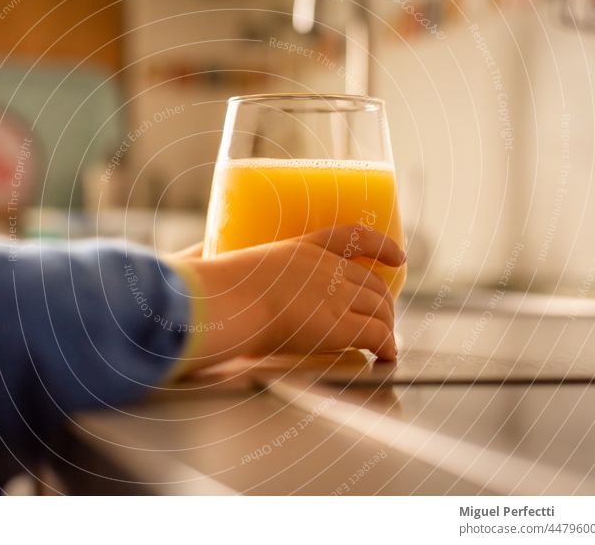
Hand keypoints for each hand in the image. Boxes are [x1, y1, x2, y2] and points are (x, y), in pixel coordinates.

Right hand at [168, 225, 405, 374]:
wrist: (227, 302)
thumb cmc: (214, 288)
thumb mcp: (223, 263)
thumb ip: (221, 262)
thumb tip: (195, 261)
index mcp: (301, 249)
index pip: (353, 236)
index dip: (381, 245)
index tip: (399, 254)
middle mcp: (327, 269)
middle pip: (374, 283)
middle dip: (385, 302)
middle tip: (385, 316)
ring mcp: (337, 296)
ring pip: (381, 310)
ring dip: (388, 328)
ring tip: (386, 343)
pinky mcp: (341, 325)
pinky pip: (379, 336)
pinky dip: (388, 348)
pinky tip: (386, 358)